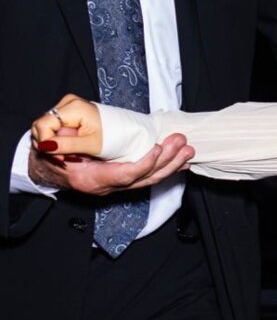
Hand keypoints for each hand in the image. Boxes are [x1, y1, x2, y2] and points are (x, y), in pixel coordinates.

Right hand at [29, 94, 192, 192]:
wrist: (45, 169)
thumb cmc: (48, 155)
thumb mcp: (52, 146)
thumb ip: (66, 140)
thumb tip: (72, 132)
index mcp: (90, 179)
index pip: (125, 175)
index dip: (144, 163)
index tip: (157, 146)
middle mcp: (106, 187)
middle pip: (143, 179)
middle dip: (166, 161)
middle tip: (182, 144)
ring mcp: (115, 187)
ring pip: (149, 180)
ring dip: (171, 165)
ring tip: (187, 151)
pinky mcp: (122, 182)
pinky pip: (147, 178)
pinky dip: (164, 169)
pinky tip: (180, 162)